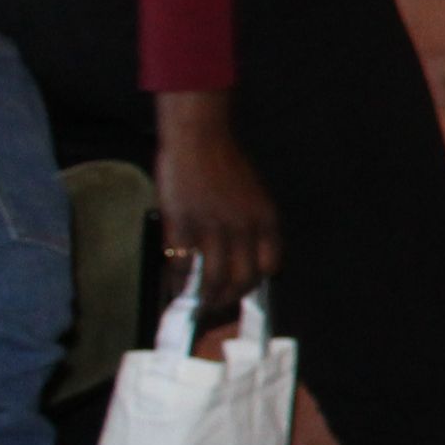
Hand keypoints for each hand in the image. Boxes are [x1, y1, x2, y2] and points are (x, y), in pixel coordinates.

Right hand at [152, 89, 277, 316]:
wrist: (198, 138)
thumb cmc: (225, 164)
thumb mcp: (254, 197)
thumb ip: (252, 227)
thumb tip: (244, 261)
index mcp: (265, 219)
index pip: (269, 266)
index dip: (256, 284)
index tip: (244, 293)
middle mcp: (243, 227)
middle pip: (241, 279)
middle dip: (229, 299)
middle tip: (217, 307)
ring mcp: (211, 227)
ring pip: (212, 278)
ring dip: (204, 298)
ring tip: (197, 305)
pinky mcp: (181, 224)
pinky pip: (181, 263)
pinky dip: (178, 281)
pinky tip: (175, 286)